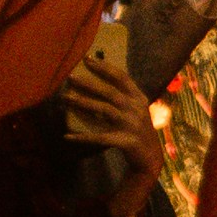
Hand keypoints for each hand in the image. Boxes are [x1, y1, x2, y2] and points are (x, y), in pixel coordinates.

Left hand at [59, 48, 167, 193]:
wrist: (151, 157)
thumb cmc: (138, 129)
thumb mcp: (137, 109)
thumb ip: (124, 96)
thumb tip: (97, 80)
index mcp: (139, 98)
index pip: (121, 78)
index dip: (104, 67)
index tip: (86, 59)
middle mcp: (136, 109)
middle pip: (110, 92)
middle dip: (89, 84)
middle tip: (70, 78)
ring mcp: (131, 126)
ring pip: (104, 110)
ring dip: (83, 103)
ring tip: (66, 98)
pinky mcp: (124, 142)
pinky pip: (99, 138)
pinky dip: (83, 137)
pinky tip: (67, 136)